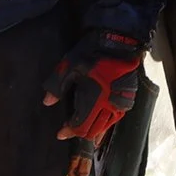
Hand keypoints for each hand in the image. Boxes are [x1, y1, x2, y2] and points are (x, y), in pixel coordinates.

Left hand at [45, 30, 145, 158]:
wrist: (118, 42)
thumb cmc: (91, 53)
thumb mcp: (69, 65)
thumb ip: (56, 85)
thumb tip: (47, 102)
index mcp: (94, 98)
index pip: (81, 126)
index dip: (69, 132)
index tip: (60, 133)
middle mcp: (109, 105)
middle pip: (93, 131)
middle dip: (80, 133)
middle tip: (69, 130)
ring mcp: (120, 104)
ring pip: (105, 127)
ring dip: (93, 131)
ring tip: (83, 130)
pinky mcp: (128, 100)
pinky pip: (115, 119)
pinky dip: (105, 124)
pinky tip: (99, 123)